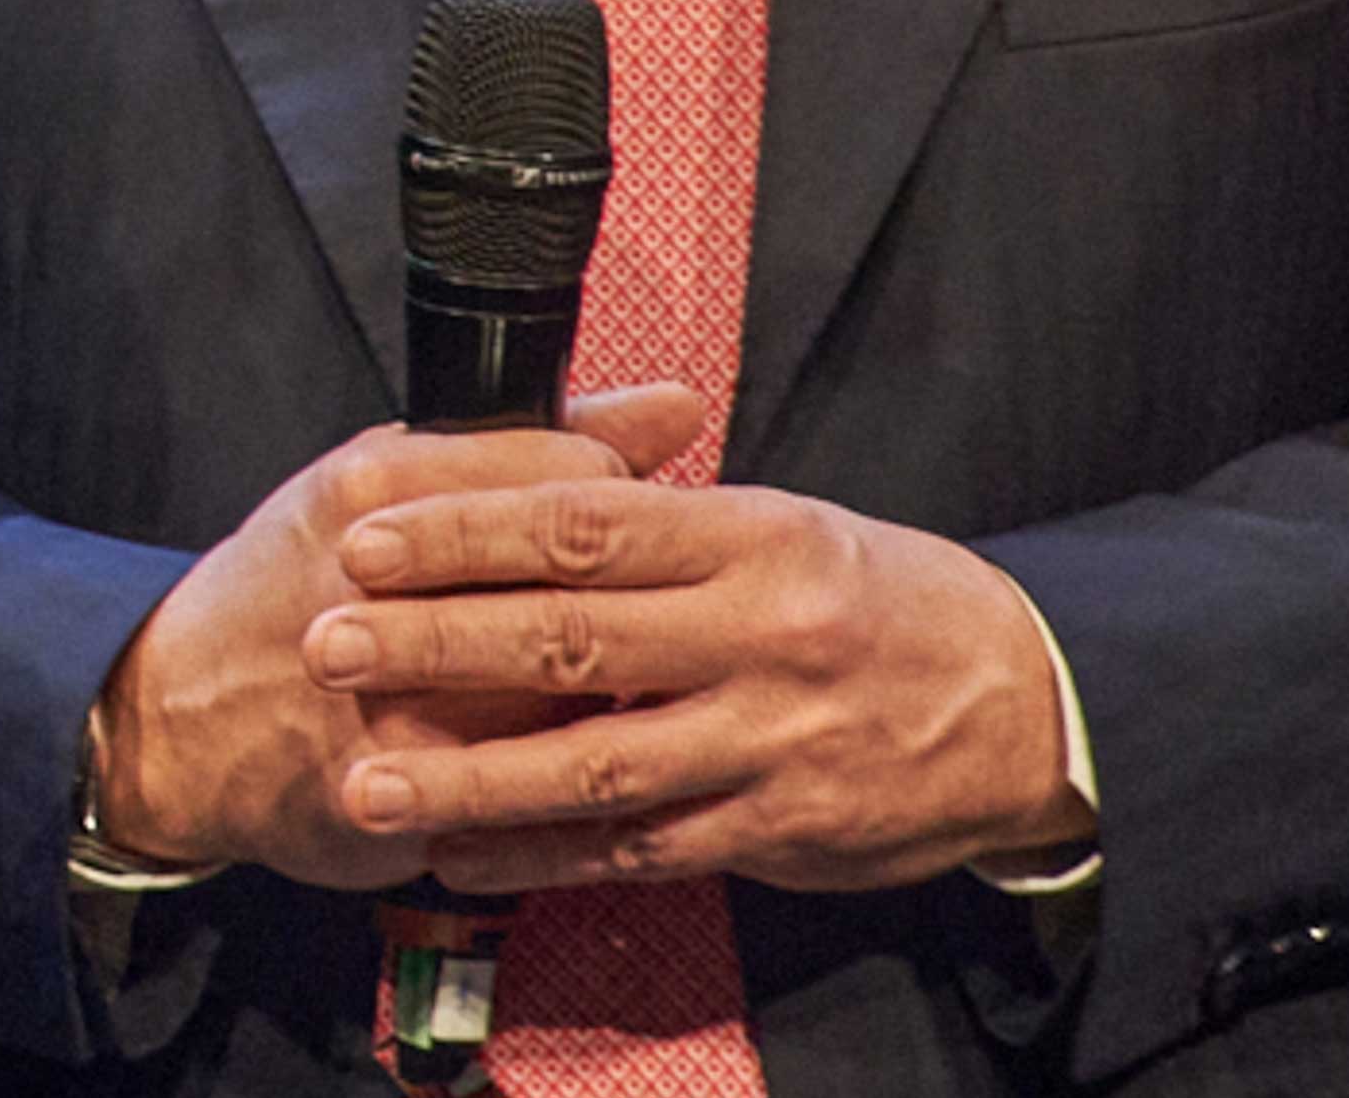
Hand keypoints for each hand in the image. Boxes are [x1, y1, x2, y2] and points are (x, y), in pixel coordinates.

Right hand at [93, 384, 700, 888]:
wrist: (180, 717)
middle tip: (618, 603)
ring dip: (599, 686)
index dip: (621, 507)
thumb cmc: (295, 578)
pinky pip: (530, 784)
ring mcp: (390, 700)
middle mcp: (383, 590)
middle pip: (579, 586)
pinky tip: (544, 745)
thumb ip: (537, 438)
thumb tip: (678, 406)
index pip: (576, 482)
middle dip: (621, 601)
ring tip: (580, 673)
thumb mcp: (392, 473)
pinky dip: (558, 765)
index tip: (620, 521)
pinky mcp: (397, 796)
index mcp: (384, 491)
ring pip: (568, 691)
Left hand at [302, 478, 1093, 894]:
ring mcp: (762, 740)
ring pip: (590, 762)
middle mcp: (755, 634)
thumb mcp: (789, 525)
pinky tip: (461, 848)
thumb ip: (670, 522)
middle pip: (568, 636)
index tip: (373, 531)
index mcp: (753, 535)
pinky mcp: (771, 832)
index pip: (584, 522)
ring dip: (465, 771)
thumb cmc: (884, 598)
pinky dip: (540, 853)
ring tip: (364, 777)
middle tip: (327, 642)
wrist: (1021, 704)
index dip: (469, 529)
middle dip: (435, 641)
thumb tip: (540, 496)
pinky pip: (634, 848)